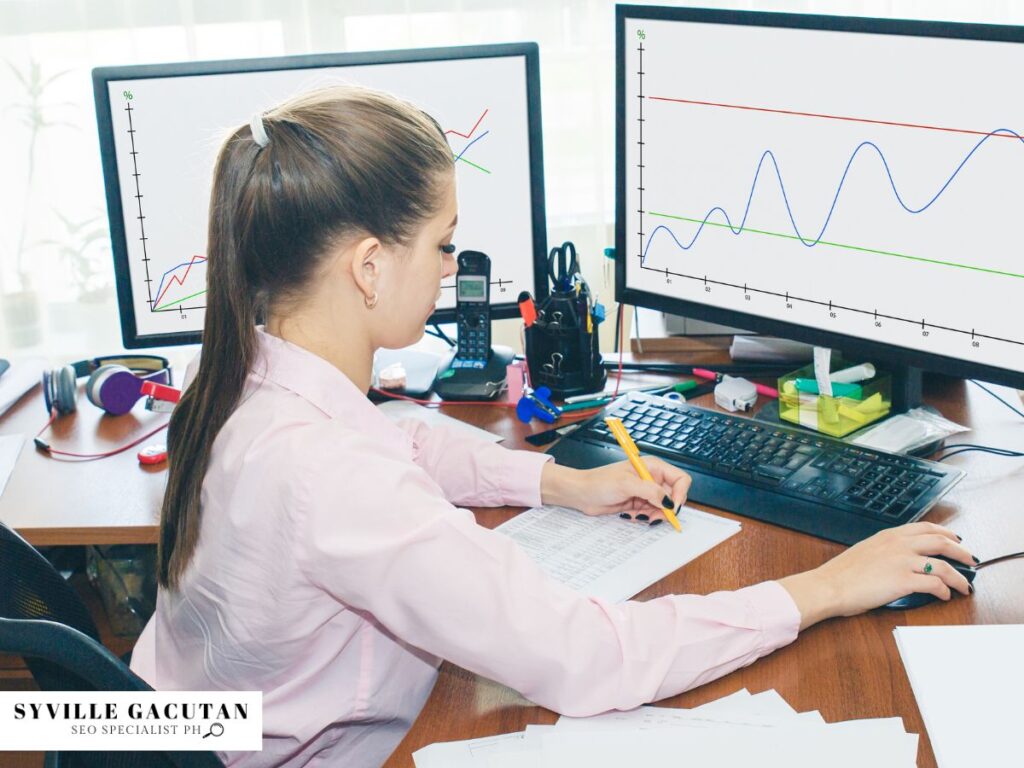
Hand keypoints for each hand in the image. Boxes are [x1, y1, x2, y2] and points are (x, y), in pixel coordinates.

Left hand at [540, 458, 691, 520]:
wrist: (581, 493)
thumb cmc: (599, 482)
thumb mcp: (626, 484)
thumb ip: (650, 491)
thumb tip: (669, 502)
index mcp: (653, 467)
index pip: (680, 479)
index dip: (680, 494)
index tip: (672, 507)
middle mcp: (652, 478)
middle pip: (673, 497)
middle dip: (665, 509)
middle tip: (652, 516)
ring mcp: (645, 492)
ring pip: (663, 508)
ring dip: (653, 515)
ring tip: (638, 515)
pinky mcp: (639, 503)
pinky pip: (651, 514)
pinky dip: (644, 518)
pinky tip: (631, 515)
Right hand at [779, 522, 976, 629]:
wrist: (830, 585)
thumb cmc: (842, 573)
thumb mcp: (866, 551)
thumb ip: (886, 550)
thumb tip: (901, 560)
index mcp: (889, 535)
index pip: (926, 528)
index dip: (946, 533)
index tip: (955, 539)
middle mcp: (898, 545)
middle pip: (942, 542)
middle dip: (962, 552)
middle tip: (971, 560)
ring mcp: (902, 561)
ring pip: (943, 565)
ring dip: (959, 577)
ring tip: (963, 585)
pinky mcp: (903, 581)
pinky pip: (934, 584)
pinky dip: (944, 590)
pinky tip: (943, 595)